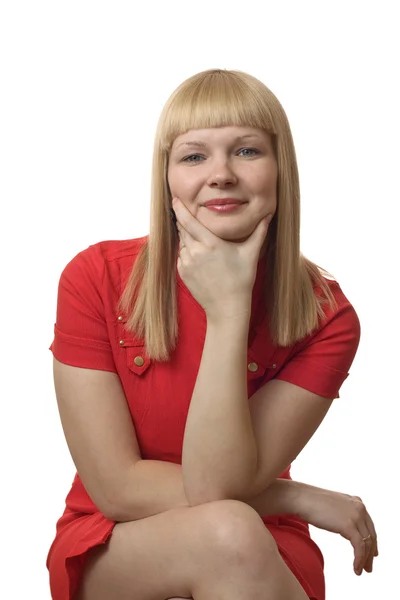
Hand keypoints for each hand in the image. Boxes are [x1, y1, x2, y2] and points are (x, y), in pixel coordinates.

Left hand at [172, 197, 272, 319]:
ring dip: (187, 239)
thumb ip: (259, 232)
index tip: (174, 199)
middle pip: (183, 230)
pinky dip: (187, 253)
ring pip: (182, 243)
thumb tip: (268, 215)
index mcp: (211, 244)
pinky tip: (200, 258)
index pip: (189, 221)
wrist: (227, 307)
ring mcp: (187, 263)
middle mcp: (195, 252)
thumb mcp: (250, 254)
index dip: (180, 209)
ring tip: (202, 244)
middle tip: (187, 215)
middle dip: (183, 221)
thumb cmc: (241, 280)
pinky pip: (181, 256)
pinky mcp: (182, 273)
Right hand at [298, 486, 377, 575]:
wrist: (302, 498)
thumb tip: (344, 525)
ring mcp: (356, 516)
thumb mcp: (334, 506)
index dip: (372, 542)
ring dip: (365, 559)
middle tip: (368, 567)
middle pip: (371, 535)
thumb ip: (343, 513)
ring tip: (361, 570)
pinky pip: (360, 547)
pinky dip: (359, 559)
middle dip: (370, 553)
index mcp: (356, 502)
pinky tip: (356, 568)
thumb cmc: (312, 502)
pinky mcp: (349, 526)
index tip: (372, 554)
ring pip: (367, 543)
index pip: (369, 526)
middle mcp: (360, 508)